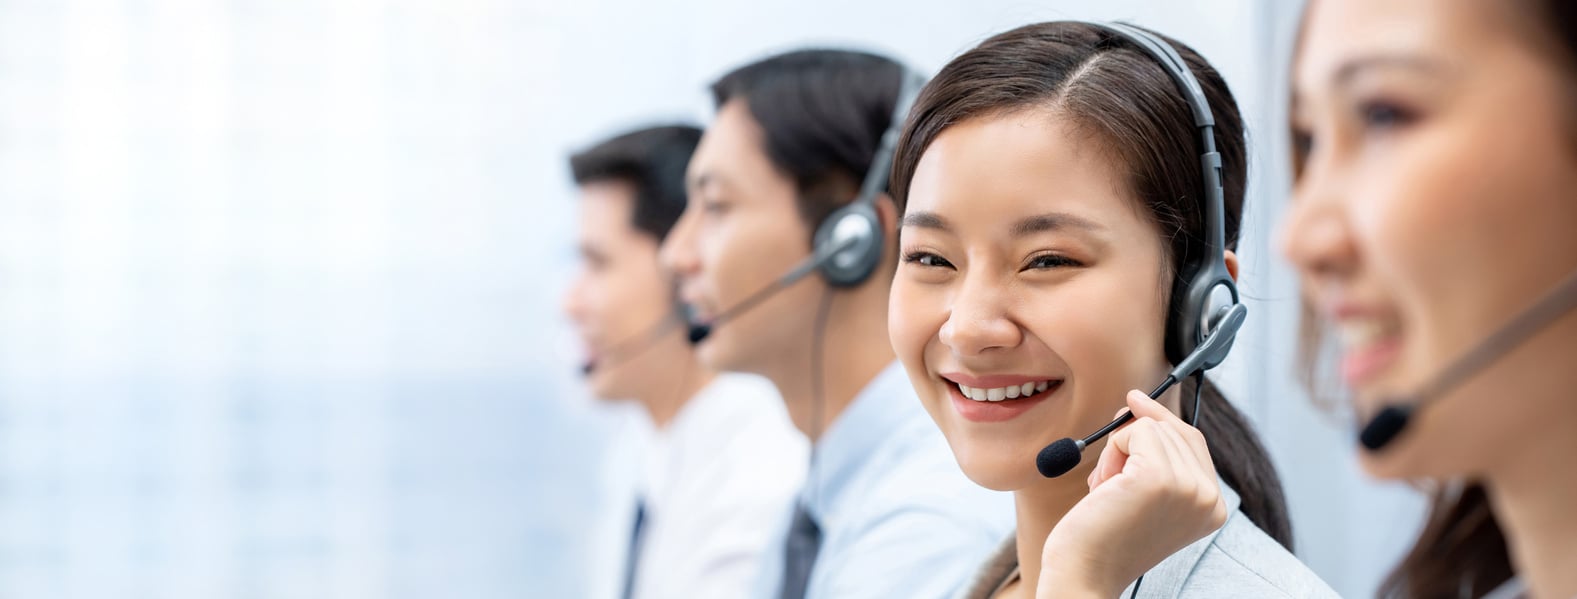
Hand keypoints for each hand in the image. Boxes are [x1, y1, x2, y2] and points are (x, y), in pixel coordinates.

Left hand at [1036, 389, 1227, 597]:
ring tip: (1109, 493)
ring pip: (1149, 428)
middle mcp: (1209, 497)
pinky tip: (1105, 488)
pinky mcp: (1159, 477)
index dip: (1162, 419)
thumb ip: (1159, 460)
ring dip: (1117, 453)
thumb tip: (1139, 404)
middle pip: (1172, 429)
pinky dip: (1110, 452)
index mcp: (1213, 507)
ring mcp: (1188, 486)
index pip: (1194, 442)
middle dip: (1131, 444)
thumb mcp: (1144, 496)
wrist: (1085, 574)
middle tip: (1111, 485)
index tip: (1136, 400)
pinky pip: (1133, 430)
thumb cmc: (1105, 538)